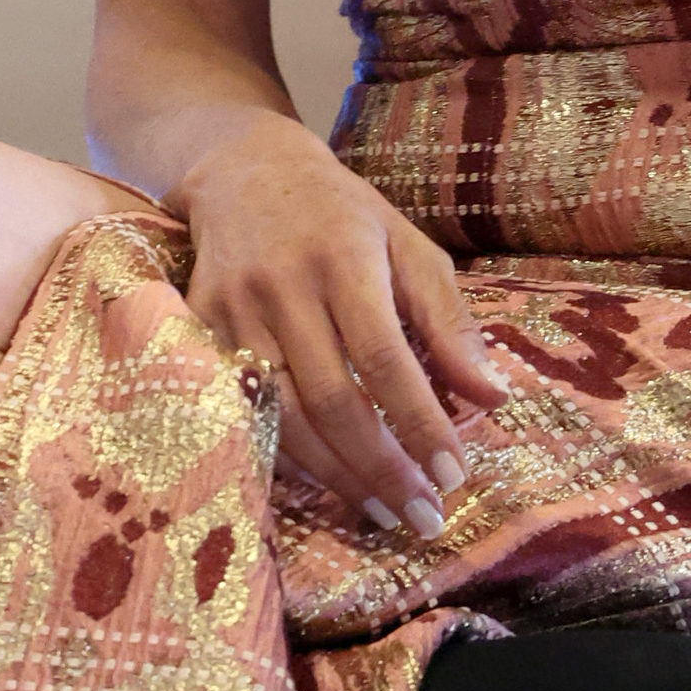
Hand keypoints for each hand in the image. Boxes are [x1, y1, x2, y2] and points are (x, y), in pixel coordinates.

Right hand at [172, 115, 506, 535]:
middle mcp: (283, 287)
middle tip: (422, 517)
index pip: (385, 358)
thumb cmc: (343, 216)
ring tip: (383, 513)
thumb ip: (449, 322)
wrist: (243, 172)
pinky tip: (323, 484)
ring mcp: (232, 312)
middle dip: (381, 468)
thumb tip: (494, 398)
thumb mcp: (408, 246)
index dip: (419, 423)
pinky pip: (241, 413)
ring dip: (336, 477)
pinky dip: (284, 457)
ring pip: (283, 418)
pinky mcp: (196, 332)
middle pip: (332, 400)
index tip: (453, 476)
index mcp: (344, 259)